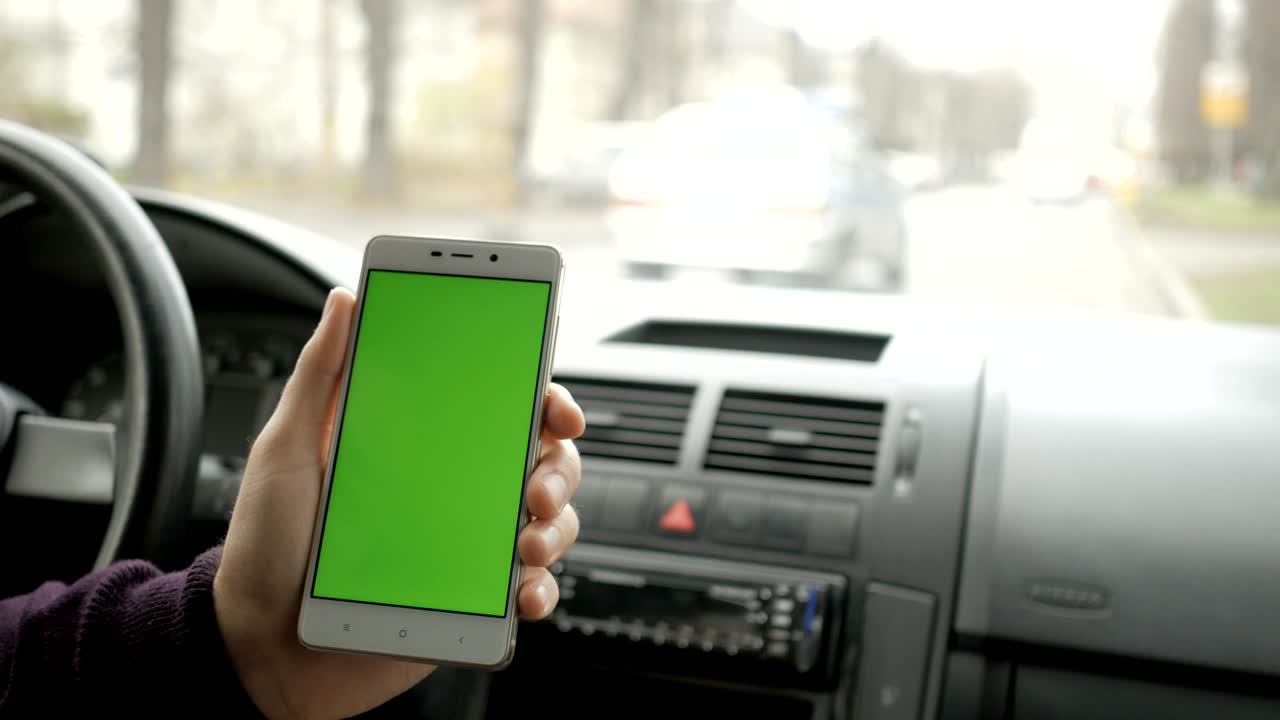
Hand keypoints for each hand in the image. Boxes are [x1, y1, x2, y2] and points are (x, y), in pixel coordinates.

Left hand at [213, 287, 584, 718]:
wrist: (261, 644)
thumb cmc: (269, 545)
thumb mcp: (287, 448)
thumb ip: (320, 373)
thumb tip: (346, 299)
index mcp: (422, 446)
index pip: (500, 407)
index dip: (542, 399)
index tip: (556, 407)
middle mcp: (455, 490)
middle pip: (542, 460)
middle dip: (559, 468)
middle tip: (535, 487)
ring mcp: (468, 545)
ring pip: (550, 521)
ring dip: (557, 527)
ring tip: (526, 543)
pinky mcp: (471, 600)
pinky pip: (531, 589)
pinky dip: (541, 590)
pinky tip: (521, 592)